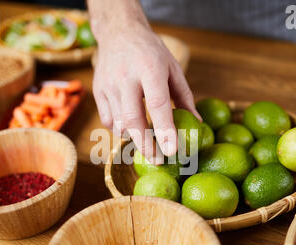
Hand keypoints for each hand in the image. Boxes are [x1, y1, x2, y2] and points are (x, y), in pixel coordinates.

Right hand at [92, 23, 200, 163]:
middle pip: (134, 120)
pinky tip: (130, 126)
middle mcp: (126, 77)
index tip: (172, 151)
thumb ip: (185, 97)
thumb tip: (197, 124)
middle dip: (146, 145)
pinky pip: (108, 120)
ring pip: (120, 124)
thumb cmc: (151, 52)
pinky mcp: (98, 91)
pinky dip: (120, 129)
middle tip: (158, 161)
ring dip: (134, 137)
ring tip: (146, 141)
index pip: (158, 104)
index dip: (165, 130)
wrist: (118, 33)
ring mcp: (109, 84)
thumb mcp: (173, 68)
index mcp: (150, 68)